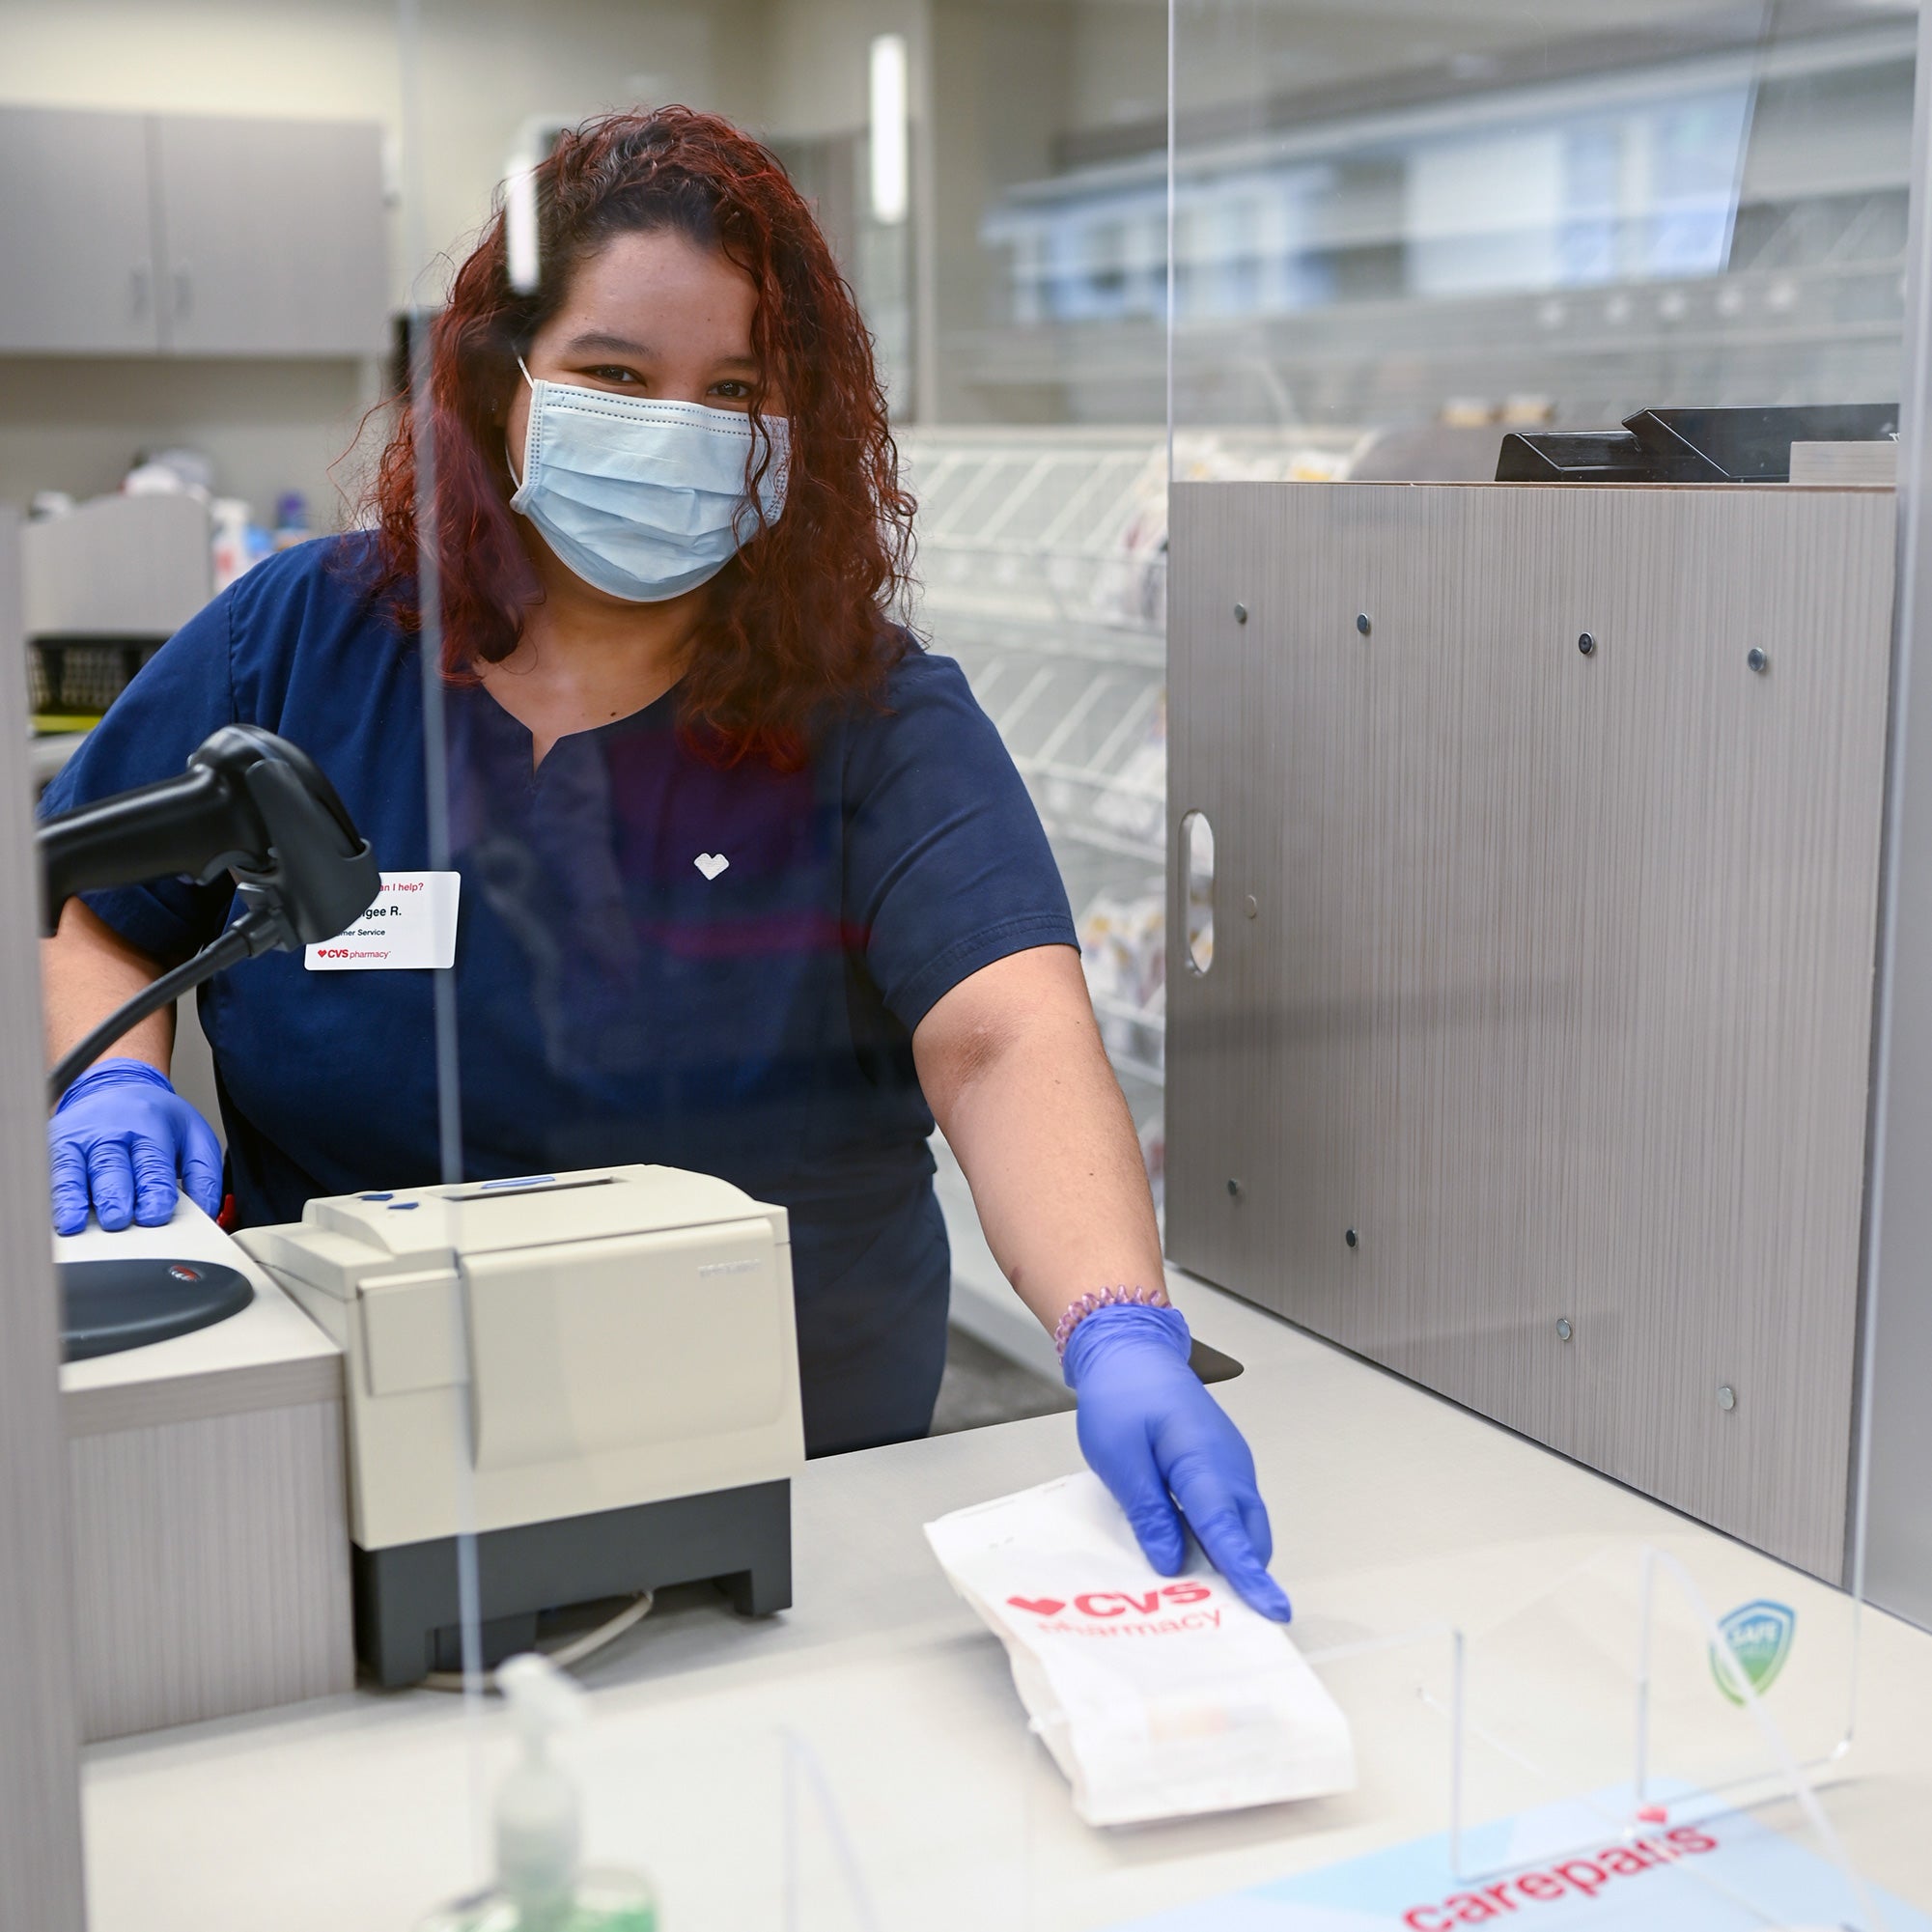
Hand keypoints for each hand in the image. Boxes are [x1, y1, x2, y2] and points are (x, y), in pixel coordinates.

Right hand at [49, 1058, 222, 1235]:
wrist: (117, 1087)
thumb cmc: (157, 1120)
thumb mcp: (193, 1136)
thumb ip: (204, 1174)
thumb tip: (207, 1212)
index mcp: (152, 1125)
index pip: (153, 1162)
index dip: (153, 1190)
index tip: (154, 1215)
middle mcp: (113, 1129)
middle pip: (112, 1166)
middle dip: (115, 1195)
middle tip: (118, 1220)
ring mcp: (82, 1136)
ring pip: (77, 1170)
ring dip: (75, 1199)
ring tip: (76, 1224)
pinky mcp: (57, 1144)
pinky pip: (54, 1172)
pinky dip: (55, 1196)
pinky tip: (59, 1216)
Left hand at [1063, 1302, 1292, 1620]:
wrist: (1131, 1349)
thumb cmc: (1122, 1396)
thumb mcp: (1121, 1457)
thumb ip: (1149, 1511)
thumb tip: (1172, 1562)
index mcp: (1203, 1460)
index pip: (1227, 1530)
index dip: (1247, 1575)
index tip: (1272, 1609)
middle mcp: (1229, 1464)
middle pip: (1248, 1533)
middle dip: (1244, 1575)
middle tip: (1220, 1618)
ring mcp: (1229, 1463)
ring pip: (1240, 1523)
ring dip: (1229, 1557)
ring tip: (1199, 1593)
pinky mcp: (1219, 1464)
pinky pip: (1228, 1510)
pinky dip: (1218, 1536)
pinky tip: (1188, 1551)